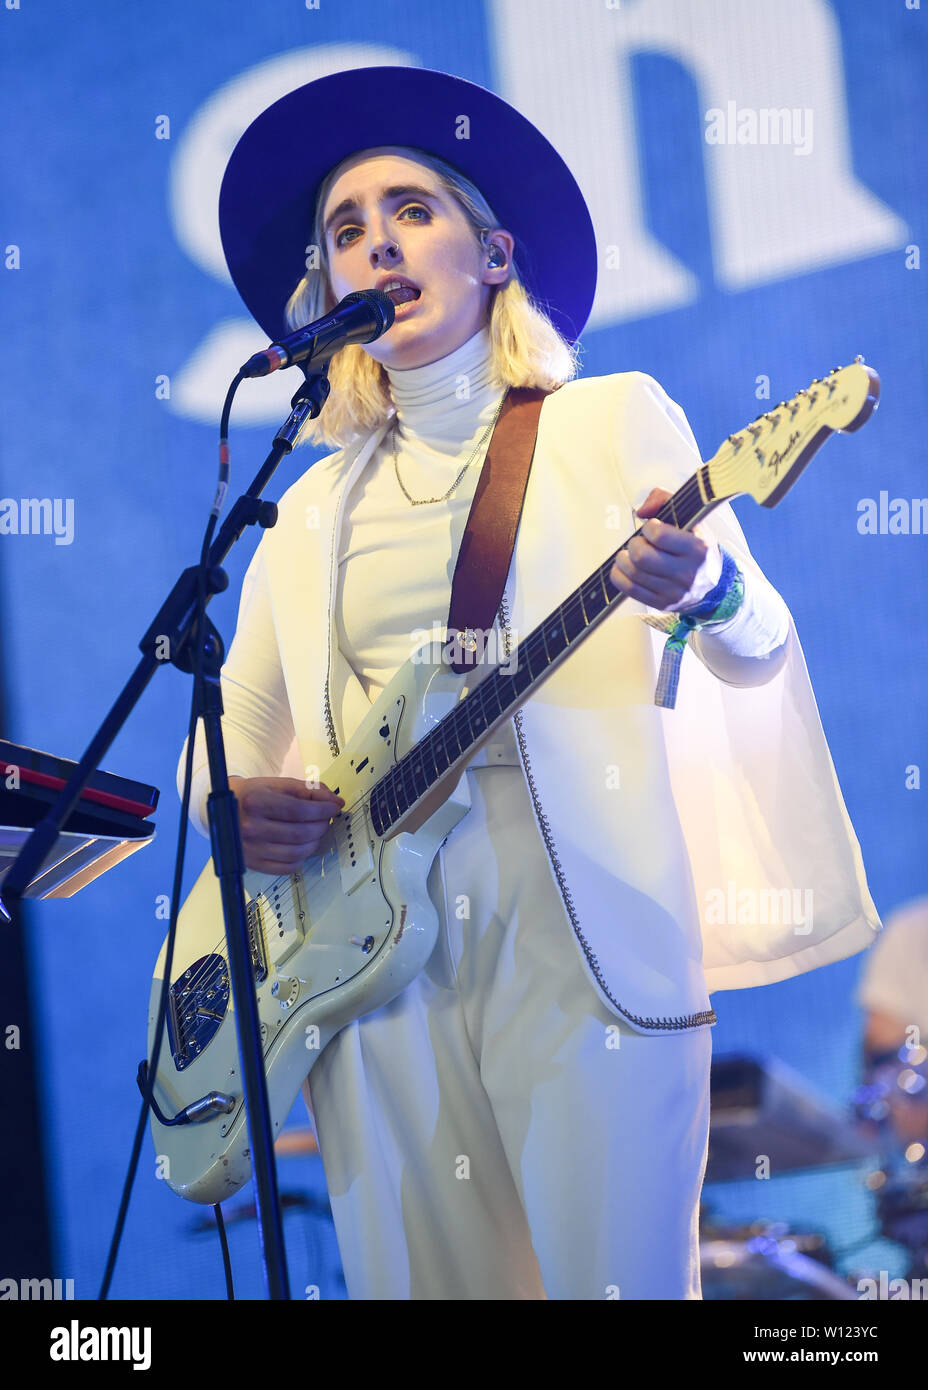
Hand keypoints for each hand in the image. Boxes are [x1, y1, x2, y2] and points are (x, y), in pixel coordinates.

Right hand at [228, 776, 344, 873]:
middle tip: (326, 820)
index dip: (323, 810)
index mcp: (255, 802)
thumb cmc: (255, 794)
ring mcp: (250, 849)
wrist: (223, 810)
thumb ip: (309, 791)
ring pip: (297, 852)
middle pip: (300, 833)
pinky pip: (287, 867)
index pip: (299, 810)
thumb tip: (336, 802)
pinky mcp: (252, 864)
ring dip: (314, 842)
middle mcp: (250, 827)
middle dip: (321, 826)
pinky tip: (302, 846)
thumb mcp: (279, 784)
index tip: (334, 807)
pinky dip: (301, 857)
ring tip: (315, 832)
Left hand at [608, 487, 720, 611]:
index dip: (649, 527)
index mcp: (698, 549)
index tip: (651, 527)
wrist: (713, 584)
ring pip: (634, 573)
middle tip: (638, 542)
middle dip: (634, 545)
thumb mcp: (692, 519)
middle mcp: (688, 572)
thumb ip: (665, 500)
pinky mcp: (662, 603)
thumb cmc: (698, 548)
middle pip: (642, 557)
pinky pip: (630, 590)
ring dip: (623, 559)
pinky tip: (623, 568)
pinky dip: (619, 576)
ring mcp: (674, 591)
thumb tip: (642, 511)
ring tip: (628, 554)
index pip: (659, 536)